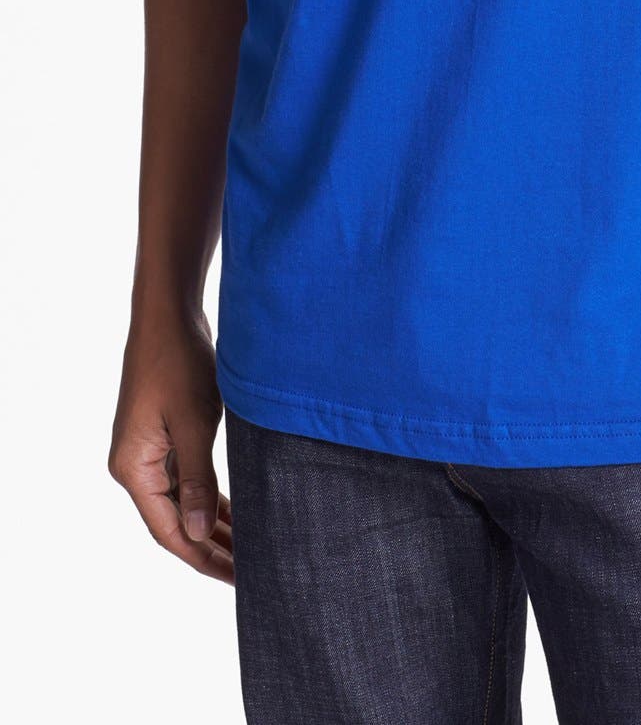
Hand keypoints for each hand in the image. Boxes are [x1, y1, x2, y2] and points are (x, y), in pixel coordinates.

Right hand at [108, 312, 233, 582]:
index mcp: (133, 469)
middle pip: (175, 521)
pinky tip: (237, 512)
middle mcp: (136, 466)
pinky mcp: (165, 436)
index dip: (203, 557)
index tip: (238, 578)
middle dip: (213, 546)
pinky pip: (188, 480)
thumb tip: (201, 535)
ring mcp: (149, 451)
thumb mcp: (194, 423)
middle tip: (253, 570)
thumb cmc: (179, 362)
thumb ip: (199, 480)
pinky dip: (211, 497)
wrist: (169, 315)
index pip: (169, 531)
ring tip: (251, 549)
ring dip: (214, 523)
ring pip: (184, 502)